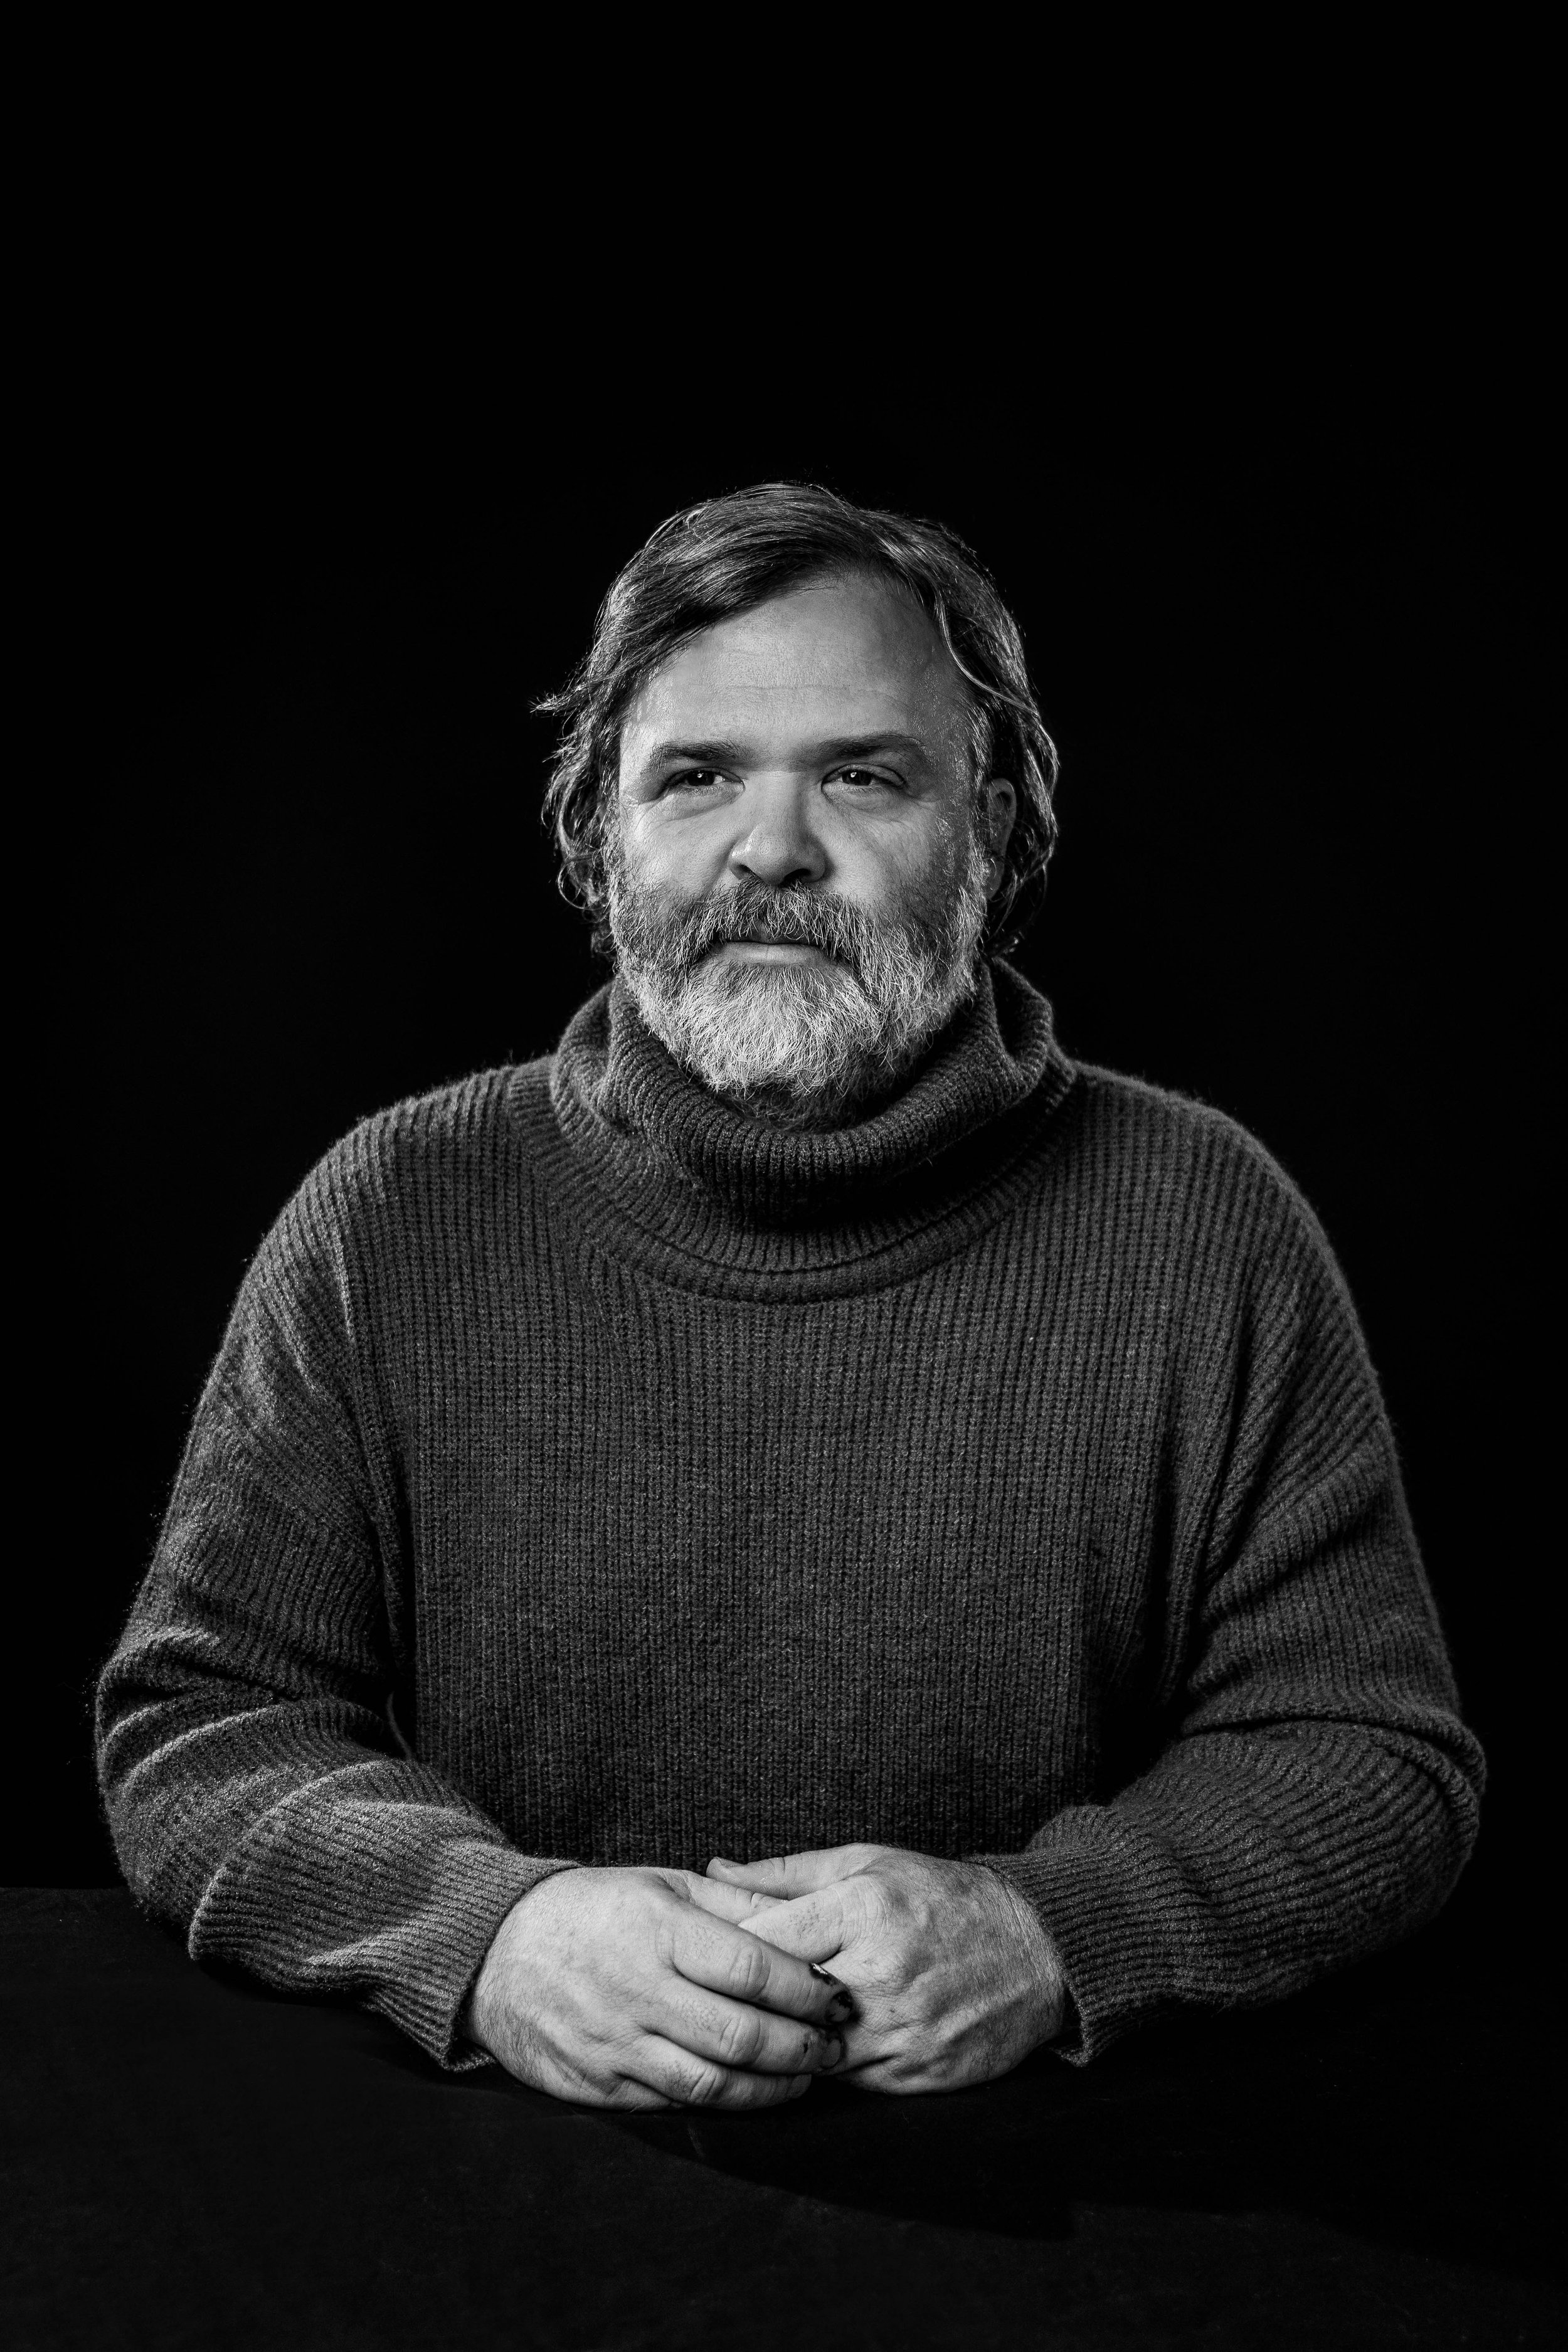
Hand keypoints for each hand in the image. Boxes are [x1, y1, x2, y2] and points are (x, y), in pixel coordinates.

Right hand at [462, 1865, 853, 2110]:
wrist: (493, 1953)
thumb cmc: (591, 1910)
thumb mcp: (659, 1883)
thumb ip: (731, 1900)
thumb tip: (802, 1915)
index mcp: (657, 1929)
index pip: (753, 1969)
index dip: (807, 1989)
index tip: (839, 1995)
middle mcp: (636, 1990)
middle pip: (741, 2035)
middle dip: (804, 2047)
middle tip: (838, 2045)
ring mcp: (615, 2044)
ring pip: (712, 2084)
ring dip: (773, 2088)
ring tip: (808, 2077)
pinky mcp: (598, 2085)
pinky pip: (672, 2105)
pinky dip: (722, 2104)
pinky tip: (751, 2092)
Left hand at [705, 1844, 1065, 2094]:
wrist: (1035, 1951)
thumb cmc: (939, 1897)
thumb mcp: (867, 1862)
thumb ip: (786, 1873)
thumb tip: (713, 1872)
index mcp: (864, 1909)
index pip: (762, 1942)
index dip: (725, 1953)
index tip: (704, 1957)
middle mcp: (881, 1974)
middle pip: (778, 2004)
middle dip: (746, 2004)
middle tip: (717, 2001)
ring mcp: (902, 2031)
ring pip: (808, 2054)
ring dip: (783, 2044)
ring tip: (759, 2029)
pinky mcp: (918, 2076)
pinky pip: (848, 2084)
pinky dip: (827, 2069)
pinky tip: (813, 2050)